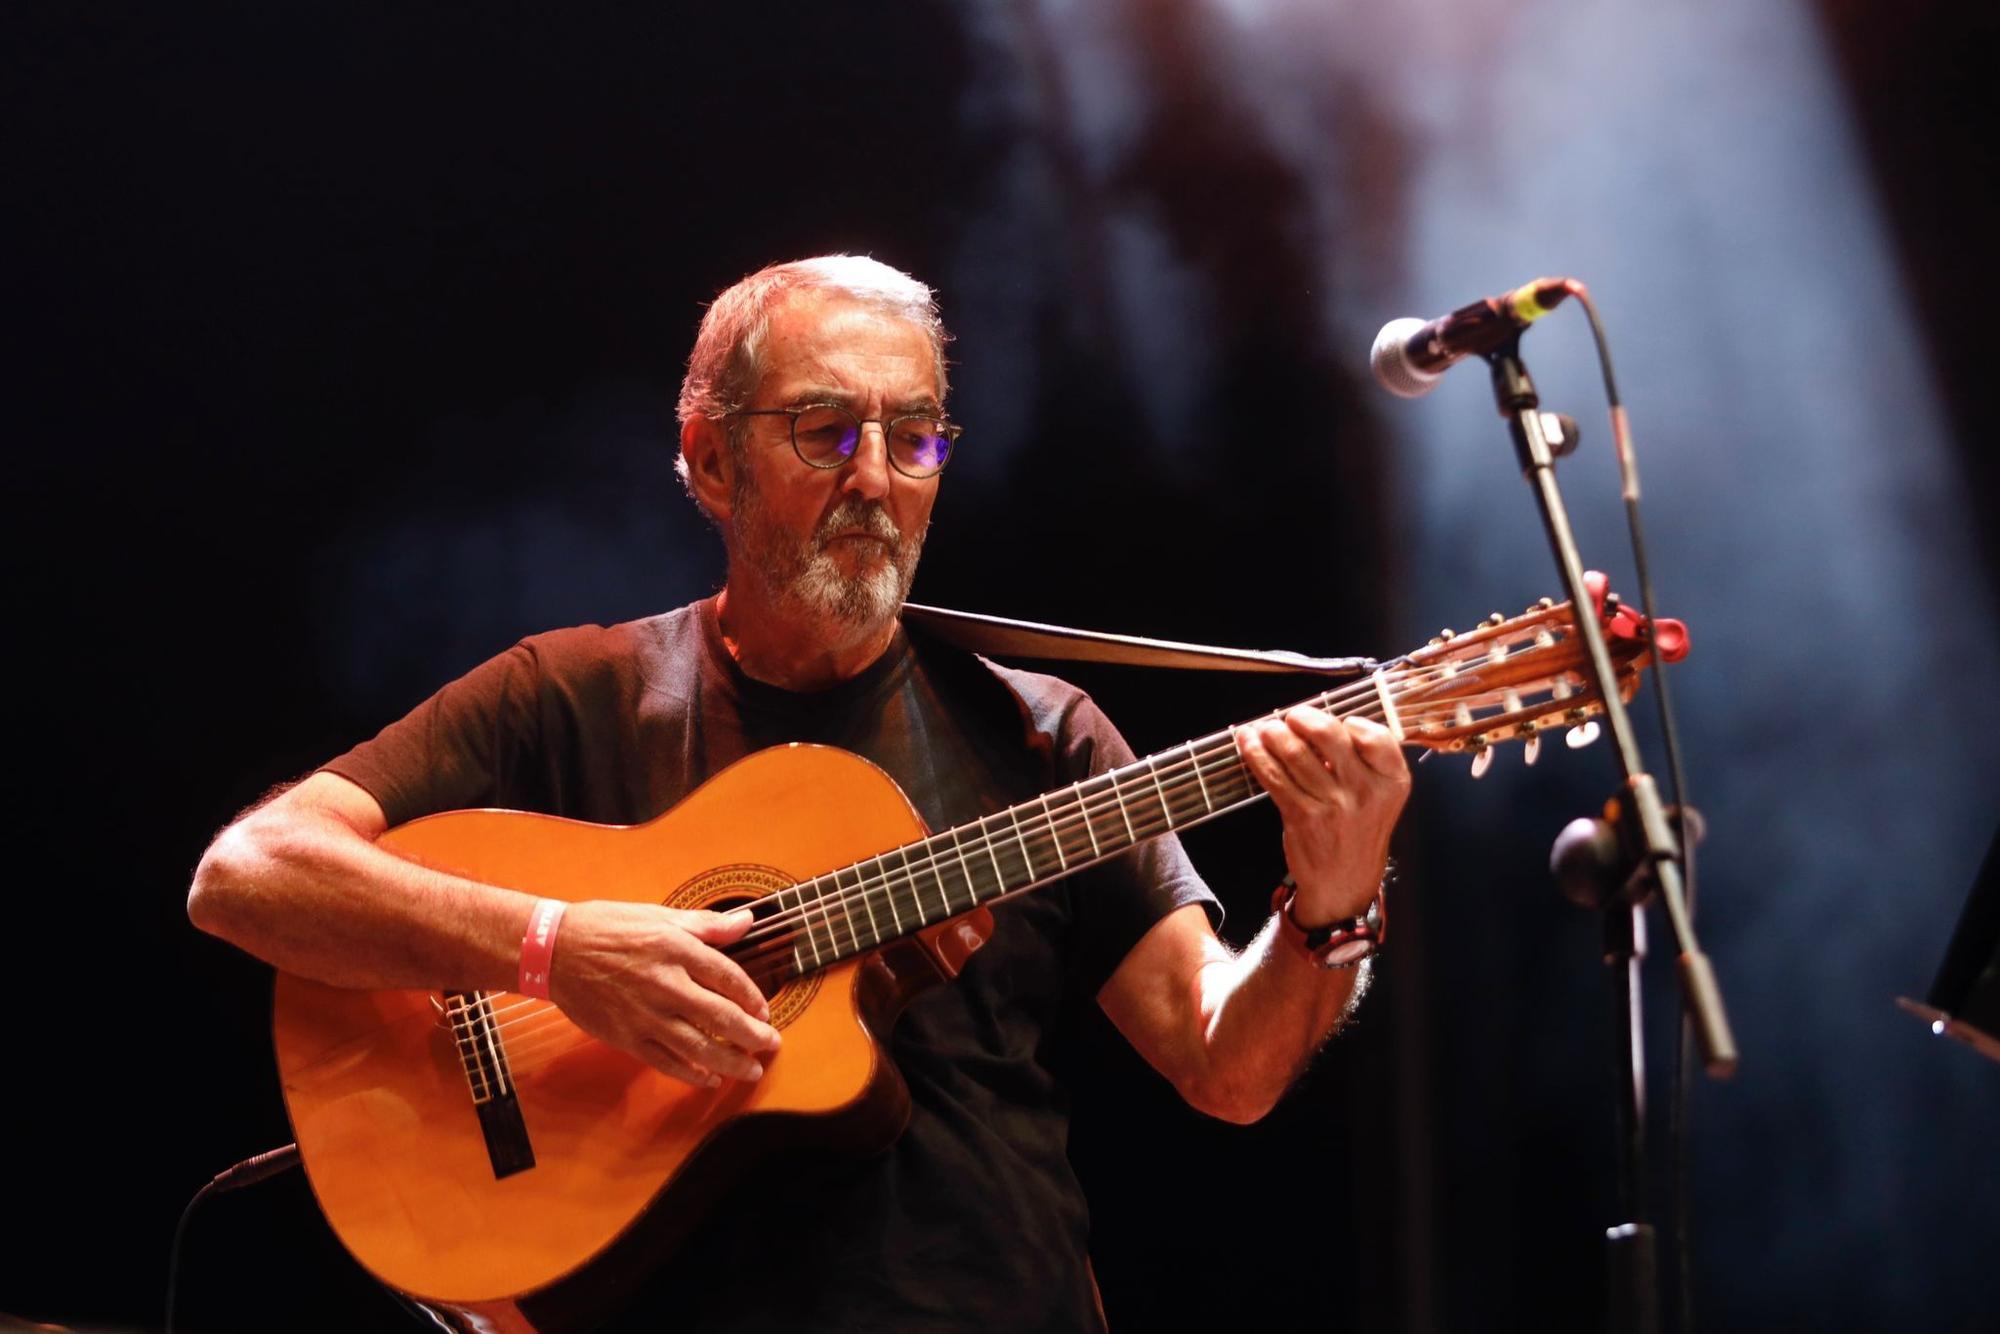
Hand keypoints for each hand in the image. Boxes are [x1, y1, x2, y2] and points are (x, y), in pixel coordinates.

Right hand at [547, 900, 782, 1087]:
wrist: (553, 951)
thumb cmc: (606, 928)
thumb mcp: (659, 916)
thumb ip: (706, 925)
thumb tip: (746, 922)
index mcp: (675, 949)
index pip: (727, 976)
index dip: (752, 996)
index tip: (765, 1009)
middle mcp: (664, 984)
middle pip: (720, 1016)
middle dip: (752, 1035)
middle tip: (771, 1044)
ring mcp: (644, 1015)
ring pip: (697, 1046)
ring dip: (730, 1062)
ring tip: (751, 1070)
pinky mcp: (626, 1037)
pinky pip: (665, 1062)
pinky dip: (690, 1074)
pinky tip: (709, 1079)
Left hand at [1236, 708, 1409, 923]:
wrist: (1345, 882)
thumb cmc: (1358, 830)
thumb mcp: (1380, 797)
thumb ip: (1362, 761)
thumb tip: (1316, 725)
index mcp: (1392, 780)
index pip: (1373, 735)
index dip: (1349, 723)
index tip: (1336, 723)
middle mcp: (1366, 791)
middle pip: (1329, 735)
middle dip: (1302, 718)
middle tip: (1291, 717)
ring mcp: (1334, 805)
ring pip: (1295, 754)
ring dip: (1274, 734)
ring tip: (1265, 728)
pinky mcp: (1303, 816)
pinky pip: (1274, 776)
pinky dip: (1256, 754)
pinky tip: (1248, 742)